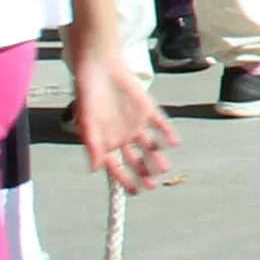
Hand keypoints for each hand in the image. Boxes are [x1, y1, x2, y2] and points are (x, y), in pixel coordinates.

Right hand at [70, 40, 177, 193]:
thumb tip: (95, 169)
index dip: (126, 180)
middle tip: (153, 184)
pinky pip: (160, 124)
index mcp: (106, 143)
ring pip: (150, 146)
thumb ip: (92, 145)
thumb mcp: (86, 123)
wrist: (100, 67)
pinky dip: (167, 133)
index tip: (135, 192)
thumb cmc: (88, 96)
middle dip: (145, 173)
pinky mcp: (147, 110)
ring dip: (157, 157)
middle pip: (136, 160)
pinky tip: (172, 142)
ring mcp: (136, 124)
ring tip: (163, 168)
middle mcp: (122, 137)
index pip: (117, 168)